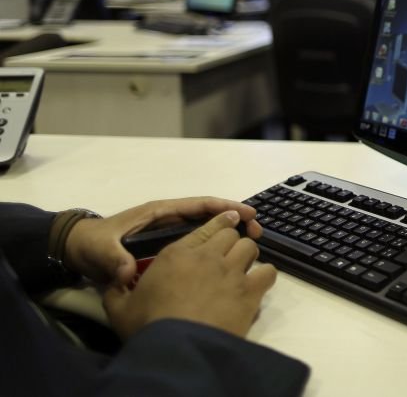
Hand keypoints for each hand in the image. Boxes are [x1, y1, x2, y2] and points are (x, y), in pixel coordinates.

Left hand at [63, 197, 260, 286]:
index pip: (198, 205)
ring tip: (253, 244)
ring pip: (208, 229)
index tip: (247, 213)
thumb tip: (128, 271)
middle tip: (258, 232)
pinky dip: (217, 247)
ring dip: (230, 234)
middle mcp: (170, 220)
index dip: (224, 207)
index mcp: (160, 213)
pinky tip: (229, 260)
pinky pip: (200, 244)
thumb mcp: (101, 250)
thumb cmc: (92, 243)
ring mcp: (171, 233)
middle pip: (210, 216)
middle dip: (236, 220)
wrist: (78, 249)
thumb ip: (114, 259)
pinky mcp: (169, 247)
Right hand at [103, 210, 276, 338]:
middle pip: (230, 235)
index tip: (226, 224)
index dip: (218, 225)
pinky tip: (257, 285)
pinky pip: (267, 272)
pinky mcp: (249, 291)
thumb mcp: (119, 308)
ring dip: (247, 255)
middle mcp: (207, 256)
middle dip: (231, 242)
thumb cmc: (147, 326)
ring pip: (250, 247)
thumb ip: (117, 288)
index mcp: (177, 254)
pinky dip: (264, 276)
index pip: (206, 228)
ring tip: (242, 269)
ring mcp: (231, 272)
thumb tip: (117, 278)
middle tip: (228, 257)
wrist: (177, 350)